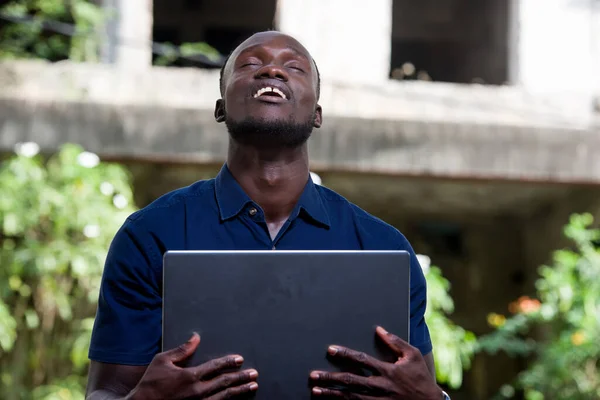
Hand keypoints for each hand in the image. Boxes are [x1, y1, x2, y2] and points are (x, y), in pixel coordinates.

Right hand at [128, 333, 257, 399]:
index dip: (228, 362)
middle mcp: (196, 391)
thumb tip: (195, 337)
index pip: (215, 367)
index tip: (239, 359)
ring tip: (252, 386)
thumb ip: (182, 349)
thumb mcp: (163, 361)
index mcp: (190, 376)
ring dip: (240, 391)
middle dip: (241, 377)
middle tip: (254, 373)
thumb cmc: (150, 383)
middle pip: (224, 382)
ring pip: (224, 397)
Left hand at [309, 326, 441, 398]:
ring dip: (332, 394)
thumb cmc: (421, 378)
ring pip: (350, 397)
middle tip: (313, 375)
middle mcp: (380, 386)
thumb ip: (395, 342)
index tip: (330, 350)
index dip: (345, 354)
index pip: (361, 360)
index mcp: (387, 370)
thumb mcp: (412, 355)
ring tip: (315, 391)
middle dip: (330, 378)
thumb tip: (379, 329)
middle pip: (350, 381)